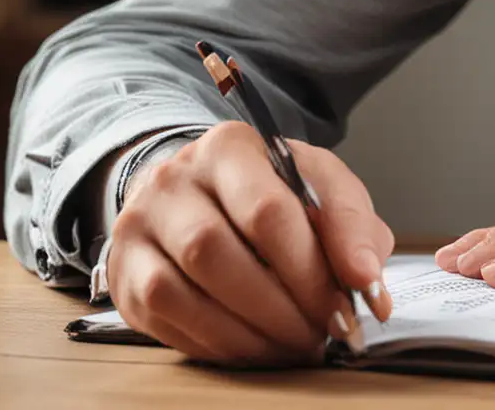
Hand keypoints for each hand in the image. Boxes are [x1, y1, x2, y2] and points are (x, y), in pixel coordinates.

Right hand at [106, 120, 395, 365]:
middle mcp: (173, 181)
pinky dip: (219, 345)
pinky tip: (256, 348)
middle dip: (281, 306)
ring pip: (184, 293)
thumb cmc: (268, 187)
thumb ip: (351, 224)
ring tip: (295, 346)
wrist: (197, 189)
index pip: (268, 211)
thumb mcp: (317, 184)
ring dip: (250, 333)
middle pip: (219, 254)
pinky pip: (166, 321)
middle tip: (322, 334)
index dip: (311, 268)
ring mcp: (138, 228)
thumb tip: (370, 286)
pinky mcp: (124, 275)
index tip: (349, 307)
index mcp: (228, 147)